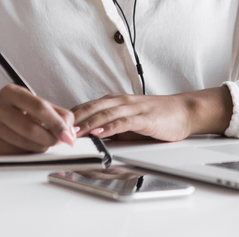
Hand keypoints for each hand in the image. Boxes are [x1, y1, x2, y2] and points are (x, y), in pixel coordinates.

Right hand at [0, 85, 75, 155]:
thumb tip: (71, 129)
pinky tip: (27, 147)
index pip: (39, 107)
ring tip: (45, 144)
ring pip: (23, 143)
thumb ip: (53, 112)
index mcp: (11, 92)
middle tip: (58, 142)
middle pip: (31, 128)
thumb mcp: (28, 103)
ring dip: (40, 147)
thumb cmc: (9, 111)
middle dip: (50, 139)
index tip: (68, 134)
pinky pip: (13, 152)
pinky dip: (26, 153)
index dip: (57, 123)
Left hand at [71, 87, 232, 141]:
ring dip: (87, 123)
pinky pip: (124, 121)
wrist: (184, 111)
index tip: (54, 126)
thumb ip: (110, 125)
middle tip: (56, 130)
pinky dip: (110, 126)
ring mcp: (133, 108)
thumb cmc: (157, 116)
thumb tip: (89, 137)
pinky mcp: (144, 118)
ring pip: (104, 113)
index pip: (86, 106)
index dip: (69, 116)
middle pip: (91, 108)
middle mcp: (121, 102)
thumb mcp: (129, 121)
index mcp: (115, 101)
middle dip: (72, 119)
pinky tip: (100, 132)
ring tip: (72, 132)